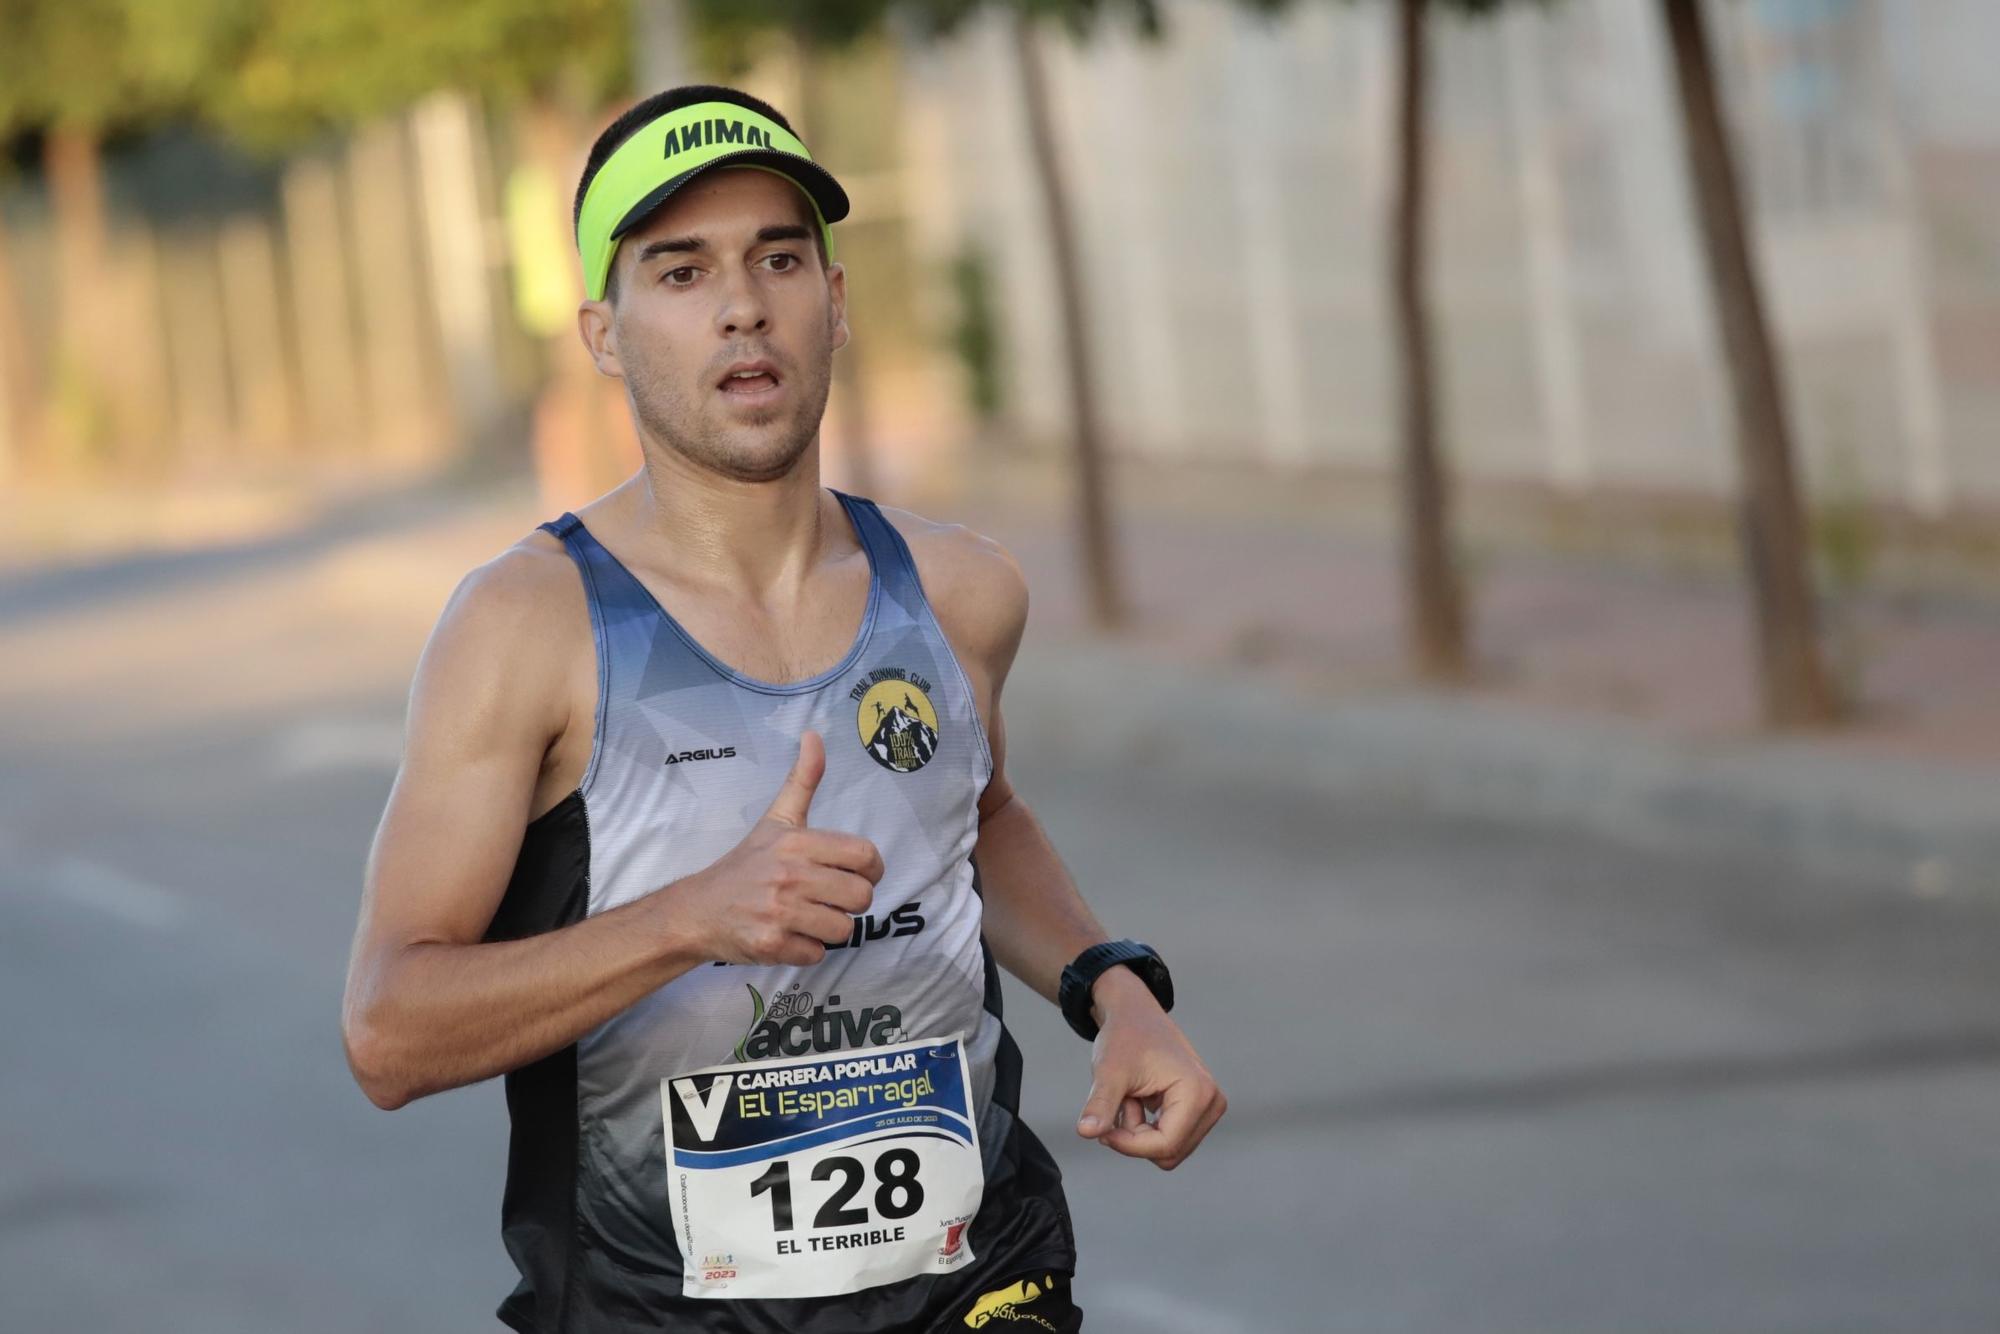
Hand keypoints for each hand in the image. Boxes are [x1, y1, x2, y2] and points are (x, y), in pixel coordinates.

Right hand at [667, 730, 883, 965]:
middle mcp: (789, 876)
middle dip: (851, 902)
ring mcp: (780, 912)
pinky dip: (808, 949)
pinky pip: (818, 954)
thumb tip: (814, 734)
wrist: (697, 910)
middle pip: (862, 897)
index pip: (865, 856)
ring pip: (844, 929)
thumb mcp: (776, 819)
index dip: (871, 869)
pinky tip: (789, 935)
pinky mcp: (772, 945)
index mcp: (797, 842)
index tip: (857, 873)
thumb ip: (802, 780)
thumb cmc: (745, 865)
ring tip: (807, 916)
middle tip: (828, 898)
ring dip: (830, 927)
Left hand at [1075, 968, 1225, 1169]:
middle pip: (1168, 1152)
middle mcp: (1212, 1103)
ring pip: (1167, 1149)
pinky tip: (1138, 1099)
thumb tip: (1085, 1132)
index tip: (1101, 1130)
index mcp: (1198, 1092)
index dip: (1128, 1145)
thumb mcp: (1109, 1071)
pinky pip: (1168, 1139)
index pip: (1165, 1146)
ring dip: (1139, 1131)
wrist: (1134, 1013)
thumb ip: (1101, 1104)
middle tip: (1120, 1101)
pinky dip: (1145, 1126)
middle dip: (1135, 1136)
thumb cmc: (1124, 1036)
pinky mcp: (1199, 1111)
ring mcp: (1209, 1108)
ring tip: (1131, 1096)